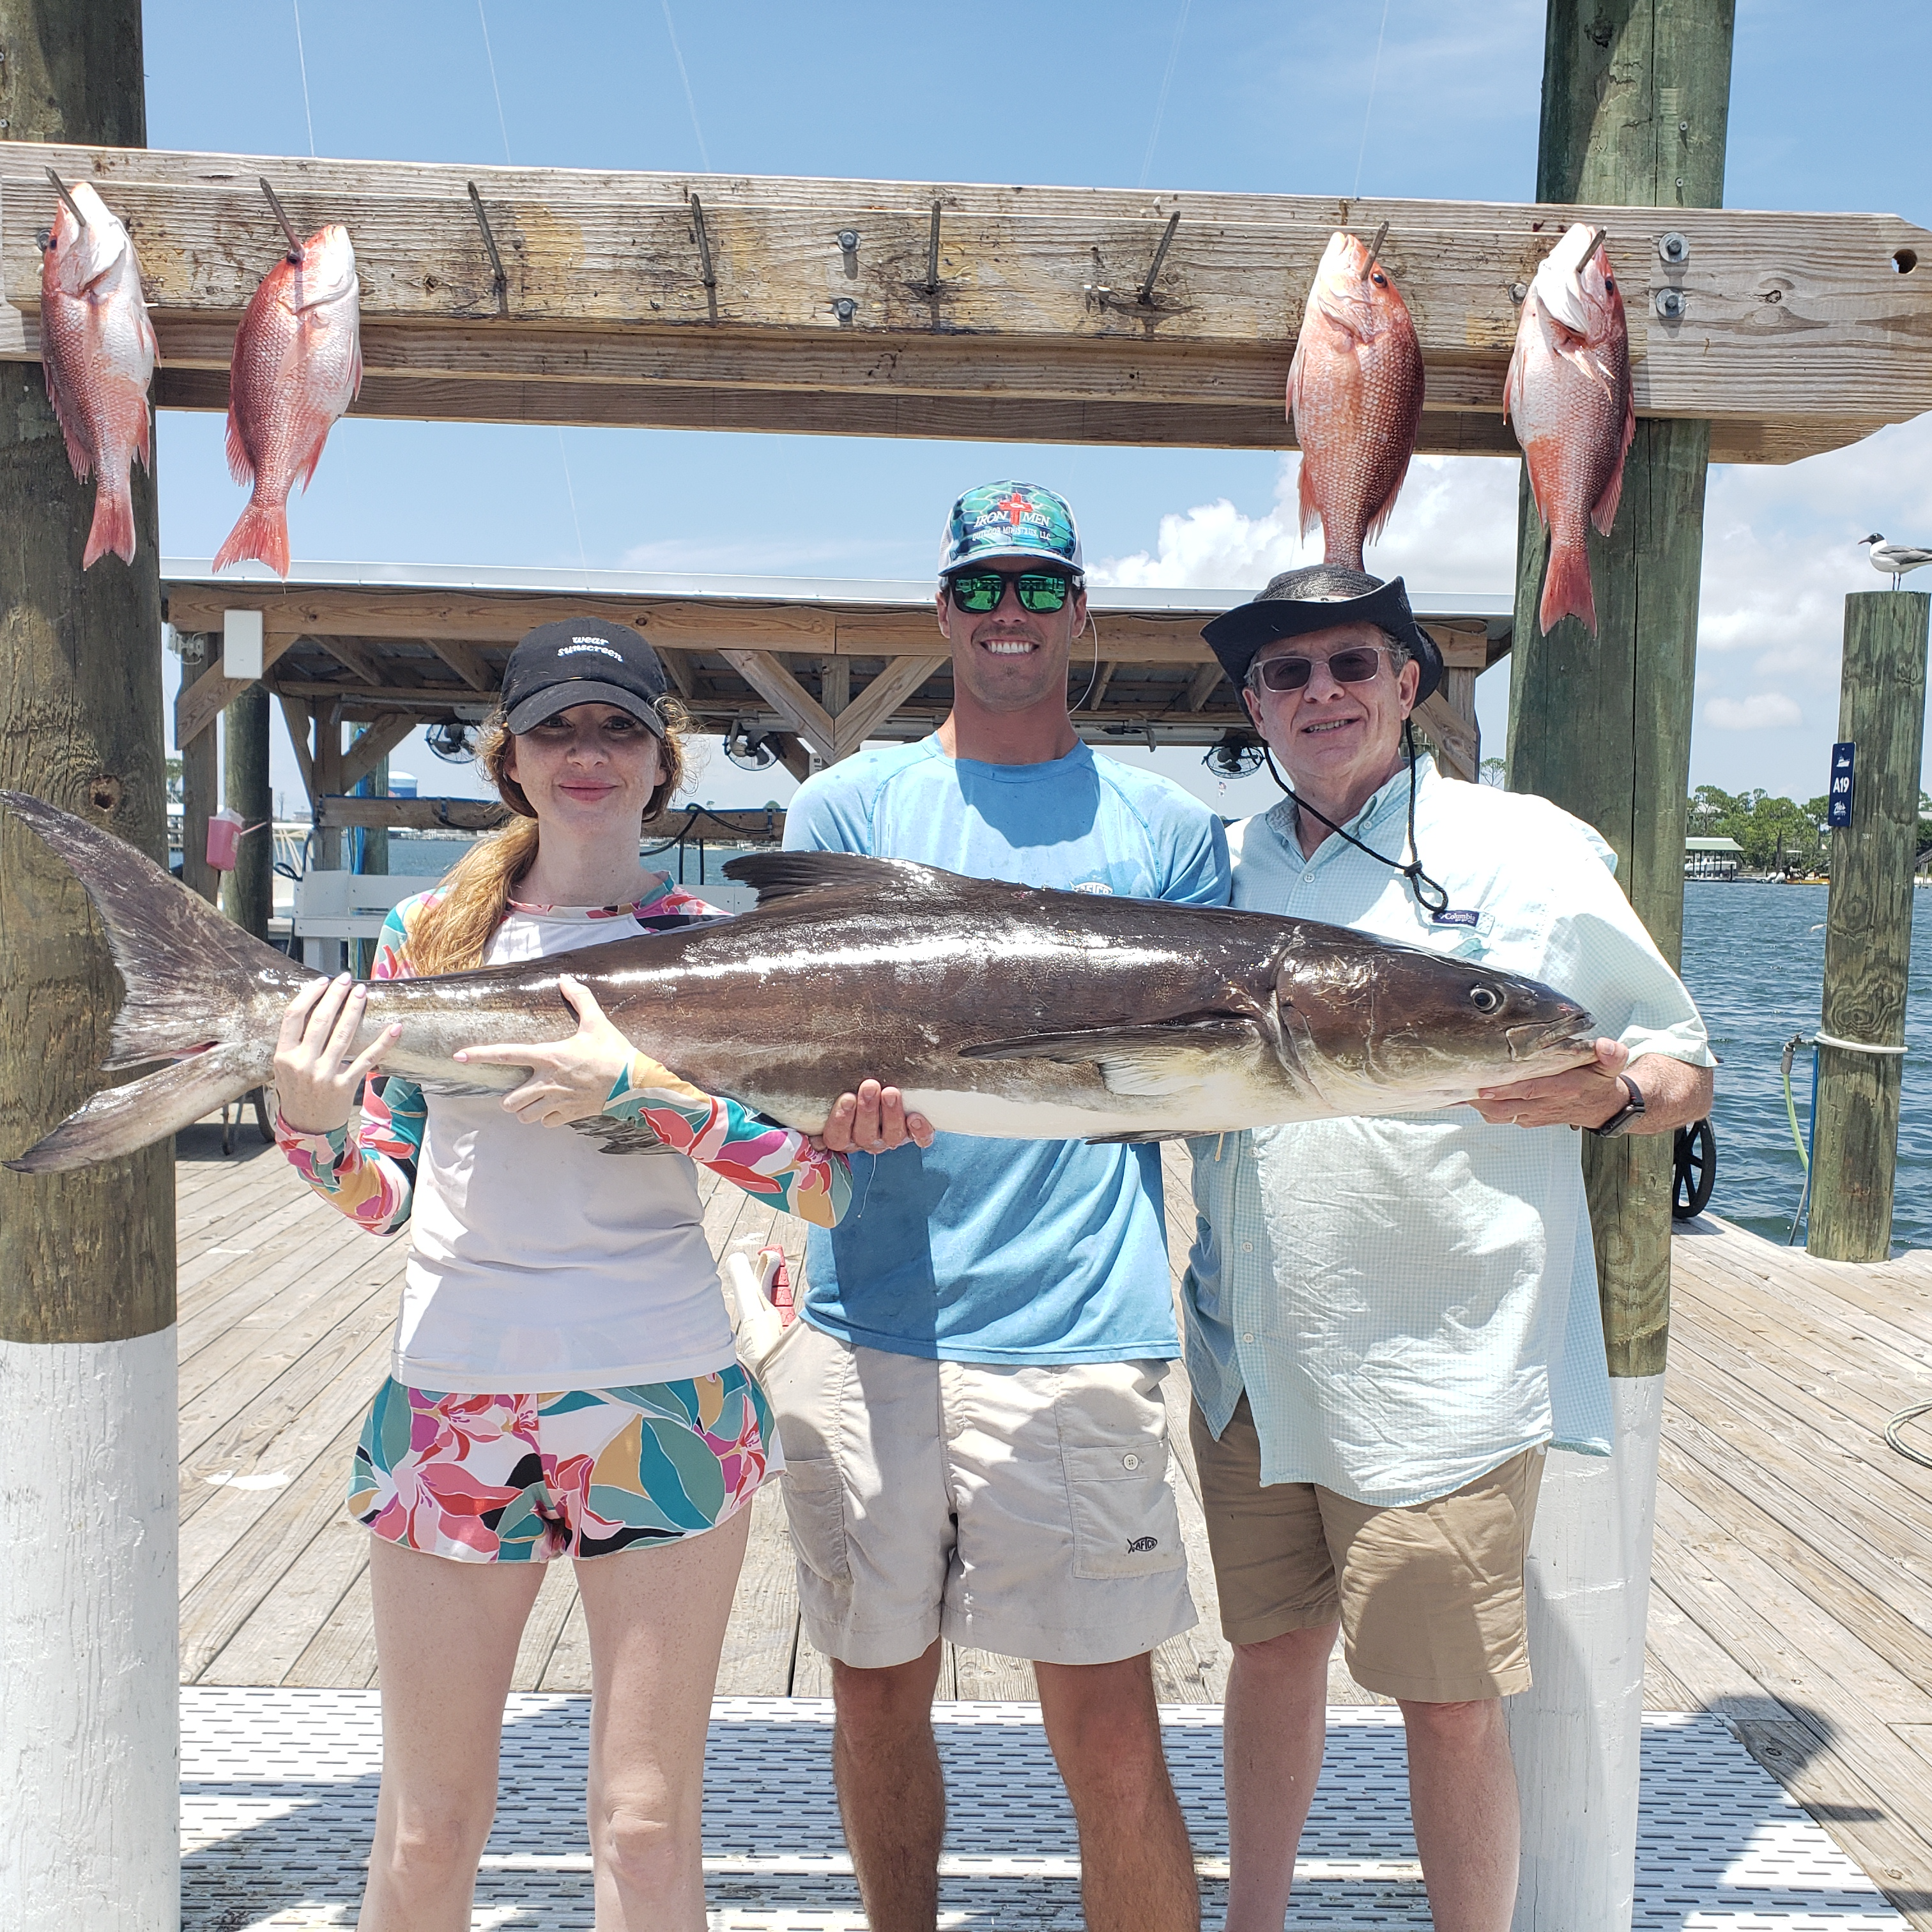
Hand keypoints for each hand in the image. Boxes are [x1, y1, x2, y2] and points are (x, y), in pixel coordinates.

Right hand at [273, 974, 399, 1134]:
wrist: (308, 1128)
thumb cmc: (296, 1092)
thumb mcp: (283, 1069)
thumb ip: (293, 1043)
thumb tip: (313, 1006)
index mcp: (283, 1056)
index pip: (294, 1016)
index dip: (310, 994)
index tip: (324, 981)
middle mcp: (302, 1063)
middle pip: (321, 1021)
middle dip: (336, 996)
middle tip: (347, 979)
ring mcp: (324, 1075)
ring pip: (343, 1034)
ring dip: (355, 1010)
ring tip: (362, 992)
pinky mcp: (345, 1085)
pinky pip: (368, 1059)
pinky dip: (383, 1042)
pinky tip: (393, 1027)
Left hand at [456, 975, 669, 1128]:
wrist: (635, 1083)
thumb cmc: (614, 1051)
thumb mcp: (597, 1022)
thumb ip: (580, 998)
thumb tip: (565, 978)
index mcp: (548, 1056)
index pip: (506, 1055)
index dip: (480, 1055)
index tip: (459, 1056)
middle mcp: (547, 1082)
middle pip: (510, 1101)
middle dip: (511, 1099)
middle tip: (520, 1091)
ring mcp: (558, 1101)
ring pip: (524, 1116)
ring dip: (526, 1111)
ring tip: (534, 1103)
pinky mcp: (571, 1114)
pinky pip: (547, 1123)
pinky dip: (547, 1119)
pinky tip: (555, 1109)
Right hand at [816, 1079, 935, 1154]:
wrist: (883, 1086)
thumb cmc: (850, 1083)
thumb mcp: (832, 1083)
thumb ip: (820, 1080)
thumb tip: (788, 1056)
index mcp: (842, 1134)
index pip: (836, 1137)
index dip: (840, 1121)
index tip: (845, 1097)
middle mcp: (865, 1139)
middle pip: (864, 1136)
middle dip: (867, 1111)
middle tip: (870, 1086)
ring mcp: (889, 1138)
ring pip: (890, 1137)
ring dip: (891, 1115)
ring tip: (891, 1092)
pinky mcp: (914, 1135)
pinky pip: (920, 1141)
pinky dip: (920, 1133)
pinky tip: (918, 1118)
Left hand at [1470, 1037, 1630, 1129]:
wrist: (1604, 1108)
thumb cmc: (1601, 1081)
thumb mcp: (1611, 1066)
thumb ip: (1611, 1055)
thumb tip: (1605, 1045)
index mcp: (1563, 1089)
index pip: (1531, 1089)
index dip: (1507, 1089)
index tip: (1484, 1084)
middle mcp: (1546, 1104)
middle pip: (1508, 1106)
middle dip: (1483, 1098)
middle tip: (1460, 1085)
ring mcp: (1536, 1114)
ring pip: (1501, 1115)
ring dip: (1480, 1105)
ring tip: (1458, 1090)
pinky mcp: (1529, 1119)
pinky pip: (1503, 1118)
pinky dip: (1485, 1110)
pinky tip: (1469, 1097)